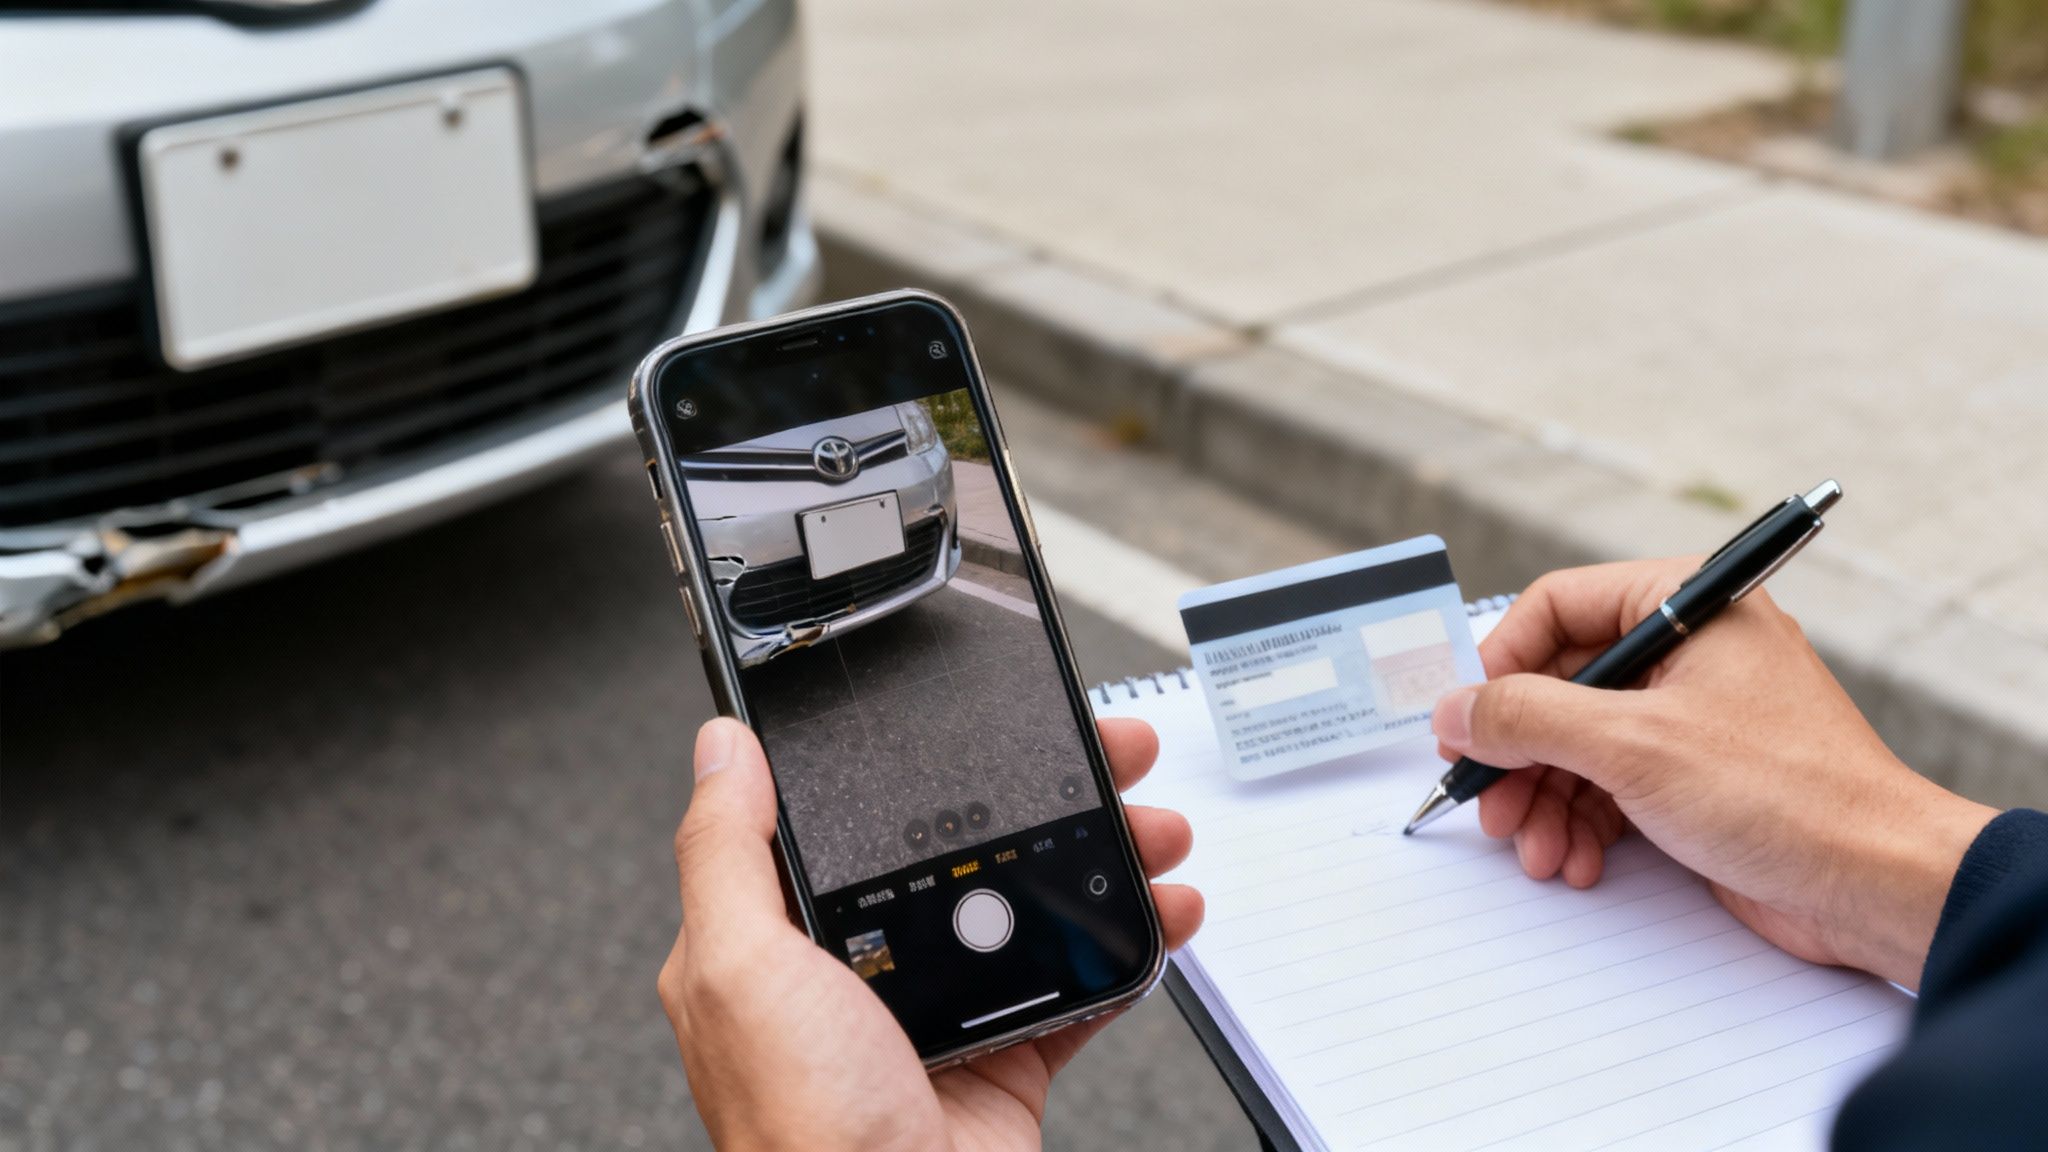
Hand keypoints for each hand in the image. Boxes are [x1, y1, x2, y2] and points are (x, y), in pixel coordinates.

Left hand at [657, 717, 1202, 1150]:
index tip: (979, 720)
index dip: (921, 764)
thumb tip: (721, 750)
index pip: (853, 819)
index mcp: (779, 942)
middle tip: (1109, 757)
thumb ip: (727, 852)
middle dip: (1045, 796)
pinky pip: (1076, 986)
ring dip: (1102, 856)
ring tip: (1154, 828)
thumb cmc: (799, 1132)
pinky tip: (1163, 910)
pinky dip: (1128, 946)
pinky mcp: (1004, 1061)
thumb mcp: (739, 969)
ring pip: (1030, 906)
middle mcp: (860, 973)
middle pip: (962, 849)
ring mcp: (939, 1015)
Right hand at [1430, 558, 1995, 990]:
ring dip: (1545, 801)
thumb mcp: (1633, 745)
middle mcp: (1689, 652)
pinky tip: (1577, 861)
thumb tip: (1451, 709)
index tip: (1466, 722)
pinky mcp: (1696, 778)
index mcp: (1689, 606)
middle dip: (1519, 754)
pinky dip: (1583, 824)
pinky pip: (1611, 787)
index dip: (1499, 665)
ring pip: (1579, 745)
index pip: (1555, 608)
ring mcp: (1693, 717)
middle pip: (1559, 686)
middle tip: (1490, 805)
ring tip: (1538, 852)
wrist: (1879, 884)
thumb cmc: (1784, 794)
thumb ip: (1527, 717)